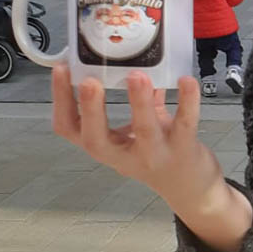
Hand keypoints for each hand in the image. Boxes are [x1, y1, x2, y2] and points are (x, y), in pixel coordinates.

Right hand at [51, 65, 251, 251]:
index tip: (61, 69)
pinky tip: (186, 81)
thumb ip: (136, 102)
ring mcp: (154, 155)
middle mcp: (124, 155)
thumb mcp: (138, 132)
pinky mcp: (184, 150)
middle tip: (89, 82)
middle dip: (91, 110)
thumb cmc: (159, 155)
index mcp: (106, 146)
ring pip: (144, 131)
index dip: (60, 101)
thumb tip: (130, 62)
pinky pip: (185, 124)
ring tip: (137, 75)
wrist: (192, 189)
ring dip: (139, 102)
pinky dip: (187, 102)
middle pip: (96, 141)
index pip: (70, 129)